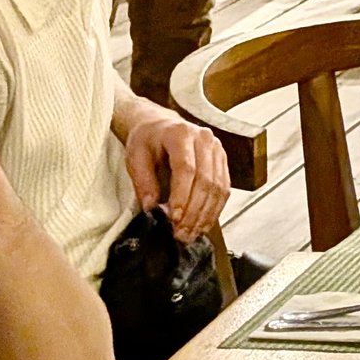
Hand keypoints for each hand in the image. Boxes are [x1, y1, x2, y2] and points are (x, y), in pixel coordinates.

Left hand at [123, 116, 231, 240]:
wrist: (160, 125)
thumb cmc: (147, 140)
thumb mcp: (135, 157)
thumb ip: (143, 181)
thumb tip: (151, 208)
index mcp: (180, 133)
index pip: (186, 168)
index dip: (182, 195)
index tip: (173, 218)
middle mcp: (204, 139)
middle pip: (206, 180)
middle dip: (194, 211)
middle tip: (181, 233)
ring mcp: (217, 149)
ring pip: (218, 187)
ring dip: (206, 214)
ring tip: (191, 233)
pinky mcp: (222, 160)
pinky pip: (225, 188)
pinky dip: (215, 209)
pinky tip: (203, 223)